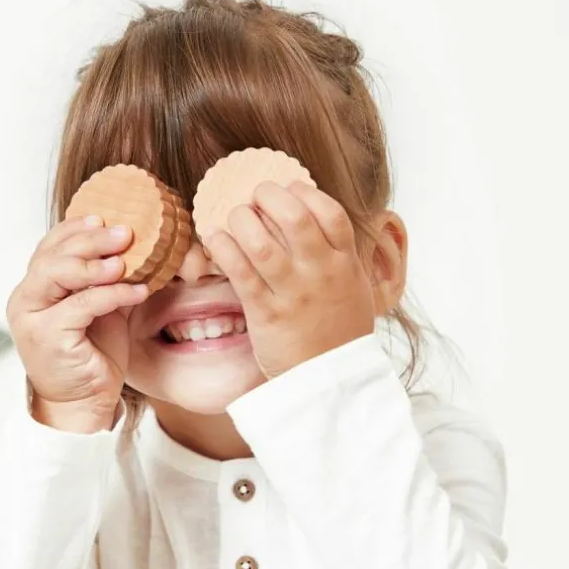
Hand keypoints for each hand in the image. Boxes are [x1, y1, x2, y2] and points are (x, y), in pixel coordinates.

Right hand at [6, 216, 148, 432]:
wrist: (84, 405)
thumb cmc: (92, 357)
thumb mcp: (101, 309)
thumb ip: (107, 280)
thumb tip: (137, 248)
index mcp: (34, 289)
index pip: (49, 247)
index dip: (75, 229)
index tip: (105, 217)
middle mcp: (25, 299)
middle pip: (52, 255)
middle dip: (91, 240)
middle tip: (126, 233)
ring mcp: (32, 318)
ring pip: (58, 274)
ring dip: (96, 263)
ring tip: (126, 260)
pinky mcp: (48, 336)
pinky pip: (81, 304)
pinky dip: (112, 293)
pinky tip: (137, 291)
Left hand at [201, 180, 375, 378]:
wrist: (330, 381)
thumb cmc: (339, 331)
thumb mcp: (355, 287)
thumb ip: (338, 253)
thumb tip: (312, 215)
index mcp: (346, 264)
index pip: (330, 212)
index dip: (305, 192)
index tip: (288, 188)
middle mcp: (321, 273)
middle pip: (294, 217)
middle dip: (268, 196)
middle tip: (255, 196)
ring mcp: (293, 292)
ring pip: (261, 242)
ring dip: (241, 220)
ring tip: (234, 218)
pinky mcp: (265, 312)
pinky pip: (239, 271)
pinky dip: (222, 247)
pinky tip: (214, 237)